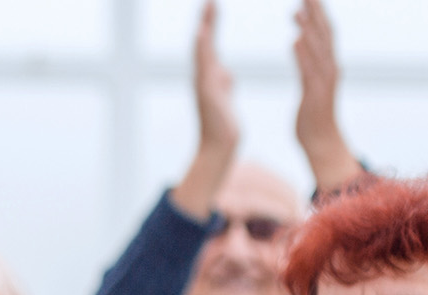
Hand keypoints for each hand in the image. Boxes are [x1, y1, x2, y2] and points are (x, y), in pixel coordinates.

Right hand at [169, 2, 240, 220]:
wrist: (220, 147)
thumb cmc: (224, 124)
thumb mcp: (226, 95)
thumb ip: (223, 80)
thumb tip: (225, 73)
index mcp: (211, 74)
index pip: (211, 42)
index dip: (212, 22)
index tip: (213, 2)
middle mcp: (203, 76)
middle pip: (203, 42)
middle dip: (207, 20)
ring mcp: (202, 83)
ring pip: (201, 51)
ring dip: (203, 30)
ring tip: (206, 9)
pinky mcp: (205, 92)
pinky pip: (202, 66)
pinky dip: (201, 49)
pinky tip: (201, 35)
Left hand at [292, 0, 361, 193]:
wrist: (321, 143)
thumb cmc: (312, 114)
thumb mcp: (308, 80)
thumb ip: (305, 59)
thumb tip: (298, 39)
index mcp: (327, 65)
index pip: (323, 32)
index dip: (317, 12)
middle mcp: (330, 69)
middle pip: (325, 34)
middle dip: (316, 12)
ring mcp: (325, 81)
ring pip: (319, 49)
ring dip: (310, 28)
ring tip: (299, 9)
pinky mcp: (316, 94)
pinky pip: (309, 71)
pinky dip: (304, 54)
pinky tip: (295, 39)